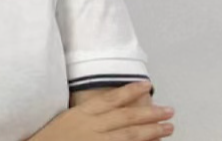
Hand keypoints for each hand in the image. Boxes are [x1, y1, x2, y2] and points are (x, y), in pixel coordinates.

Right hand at [30, 82, 174, 140]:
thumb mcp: (68, 119)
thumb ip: (87, 115)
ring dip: (151, 132)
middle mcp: (91, 127)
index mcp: (82, 113)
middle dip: (150, 114)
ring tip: (168, 128)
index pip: (111, 99)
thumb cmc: (51, 137)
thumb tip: (108, 109)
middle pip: (125, 118)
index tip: (147, 86)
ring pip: (129, 136)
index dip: (130, 91)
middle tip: (170, 111)